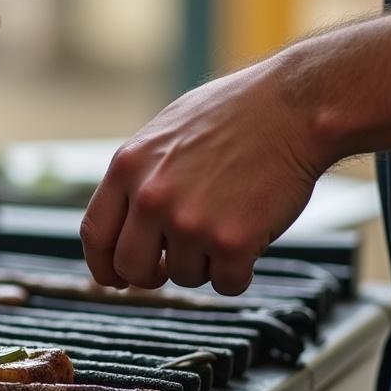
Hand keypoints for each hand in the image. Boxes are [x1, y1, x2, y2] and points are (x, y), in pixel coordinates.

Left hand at [80, 58, 327, 294]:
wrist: (294, 106)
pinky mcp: (231, 242)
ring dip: (205, 262)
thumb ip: (139, 177)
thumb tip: (124, 224)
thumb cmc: (236, 113)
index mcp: (128, 167)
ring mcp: (189, 222)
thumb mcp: (165, 134)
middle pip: (131, 268)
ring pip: (183, 277)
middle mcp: (151, 197)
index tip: (113, 279)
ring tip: (228, 220)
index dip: (103, 265)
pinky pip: (225, 284)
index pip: (95, 234)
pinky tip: (250, 237)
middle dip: (151, 274)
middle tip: (173, 263)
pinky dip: (239, 272)